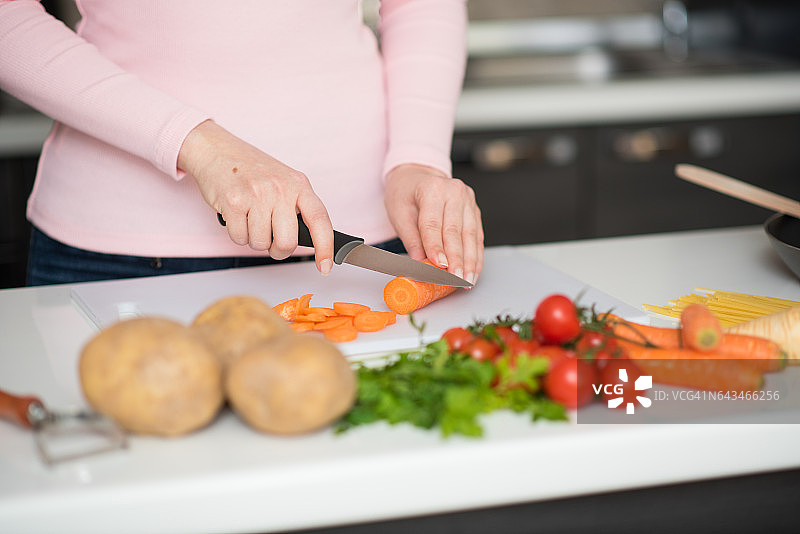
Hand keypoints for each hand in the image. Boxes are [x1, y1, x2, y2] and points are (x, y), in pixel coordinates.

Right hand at [178, 120, 333, 274]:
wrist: (217, 149)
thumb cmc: (251, 169)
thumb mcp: (284, 181)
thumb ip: (297, 206)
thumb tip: (309, 240)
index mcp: (298, 184)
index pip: (320, 220)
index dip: (325, 247)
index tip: (325, 266)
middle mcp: (280, 189)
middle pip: (287, 242)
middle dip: (278, 250)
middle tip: (271, 240)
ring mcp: (257, 195)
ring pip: (260, 243)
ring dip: (254, 239)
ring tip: (250, 218)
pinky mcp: (233, 202)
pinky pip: (240, 238)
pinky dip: (237, 234)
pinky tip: (237, 216)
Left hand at [384, 163, 483, 283]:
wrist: (416, 177)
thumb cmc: (405, 194)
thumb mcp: (399, 214)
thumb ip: (411, 240)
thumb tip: (421, 263)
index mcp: (432, 189)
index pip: (433, 224)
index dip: (437, 248)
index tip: (441, 267)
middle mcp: (454, 191)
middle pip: (456, 232)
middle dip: (457, 260)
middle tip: (457, 280)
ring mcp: (467, 199)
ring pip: (471, 236)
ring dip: (470, 262)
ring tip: (467, 281)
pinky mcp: (474, 209)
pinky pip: (477, 236)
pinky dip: (476, 255)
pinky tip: (474, 270)